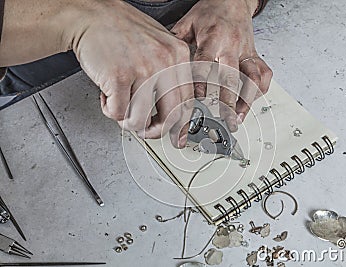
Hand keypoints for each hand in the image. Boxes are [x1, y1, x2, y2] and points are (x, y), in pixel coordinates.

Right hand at [70, 0, 192, 147]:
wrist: (91, 15)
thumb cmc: (121, 30)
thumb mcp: (158, 44)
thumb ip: (170, 73)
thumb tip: (173, 109)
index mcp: (177, 54)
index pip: (187, 101)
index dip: (180, 125)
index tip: (176, 136)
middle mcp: (164, 62)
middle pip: (170, 116)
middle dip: (155, 131)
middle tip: (146, 131)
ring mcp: (142, 70)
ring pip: (140, 120)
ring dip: (127, 121)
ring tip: (119, 106)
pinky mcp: (118, 77)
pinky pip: (118, 113)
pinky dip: (109, 110)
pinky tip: (107, 96)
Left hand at [171, 0, 271, 131]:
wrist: (233, 0)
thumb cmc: (211, 12)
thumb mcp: (188, 22)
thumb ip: (176, 42)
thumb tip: (160, 62)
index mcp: (213, 38)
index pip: (205, 63)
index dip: (201, 83)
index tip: (197, 99)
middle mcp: (231, 46)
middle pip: (232, 76)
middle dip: (228, 100)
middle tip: (224, 119)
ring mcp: (245, 52)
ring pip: (252, 78)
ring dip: (247, 100)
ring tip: (239, 117)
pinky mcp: (255, 55)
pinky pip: (264, 73)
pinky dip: (260, 88)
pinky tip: (251, 100)